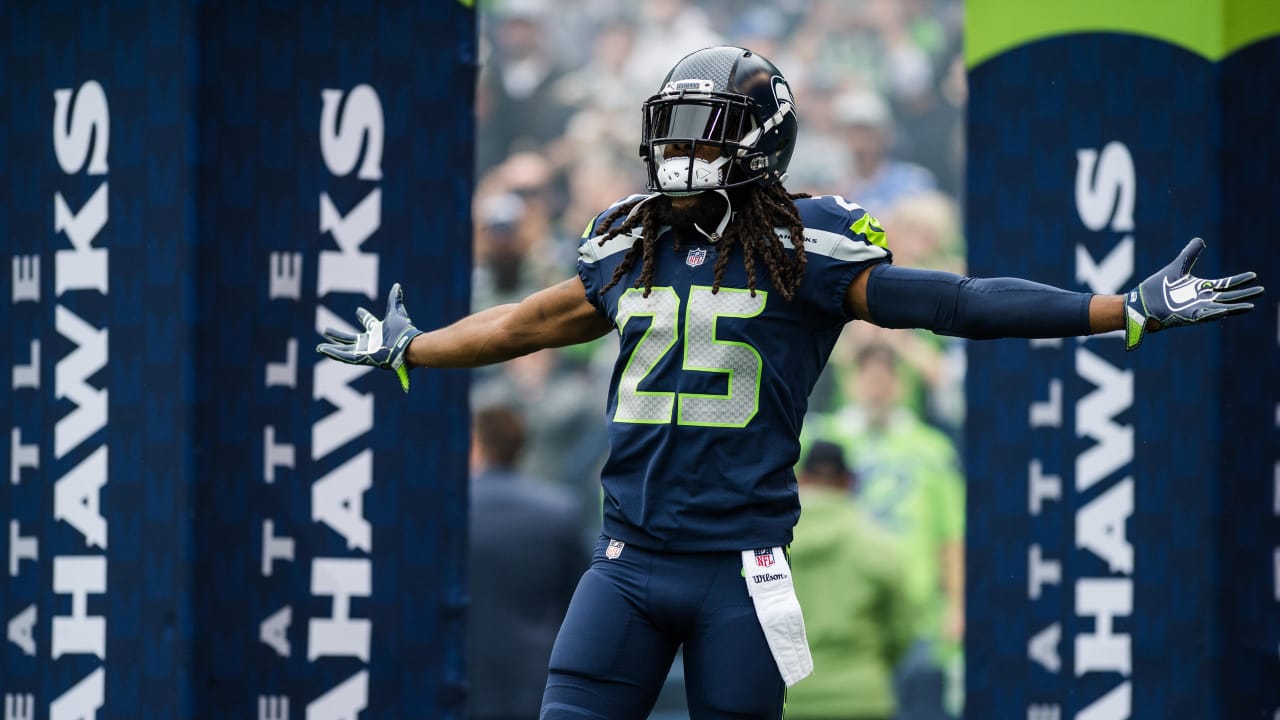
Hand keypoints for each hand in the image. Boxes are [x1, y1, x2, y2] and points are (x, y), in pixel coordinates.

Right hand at [316, 283, 423, 391]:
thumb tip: (397, 286)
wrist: (408, 345)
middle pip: (351, 339)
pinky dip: (335, 354)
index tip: (358, 311)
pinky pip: (347, 357)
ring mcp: (366, 351)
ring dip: (332, 349)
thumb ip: (395, 300)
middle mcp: (371, 342)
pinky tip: (324, 350)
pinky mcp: (364, 358)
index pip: (368, 323)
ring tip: (320, 347)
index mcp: (378, 331)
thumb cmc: (403, 331)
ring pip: (345, 351)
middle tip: (326, 330)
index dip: (364, 316)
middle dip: (338, 335)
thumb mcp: (396, 313)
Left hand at [1125, 238, 1262, 349]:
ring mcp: (1195, 309)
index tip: (1253, 276)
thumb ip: (1190, 254)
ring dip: (1235, 308)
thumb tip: (1201, 240)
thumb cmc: (1157, 287)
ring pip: (1220, 309)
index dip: (1239, 280)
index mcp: (1201, 288)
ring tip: (1250, 306)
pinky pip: (1202, 316)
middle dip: (1244, 295)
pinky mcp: (1186, 317)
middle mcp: (1201, 300)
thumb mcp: (1177, 267)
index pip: (1225, 284)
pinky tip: (1225, 311)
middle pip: (1228, 297)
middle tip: (1261, 291)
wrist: (1141, 303)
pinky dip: (1213, 314)